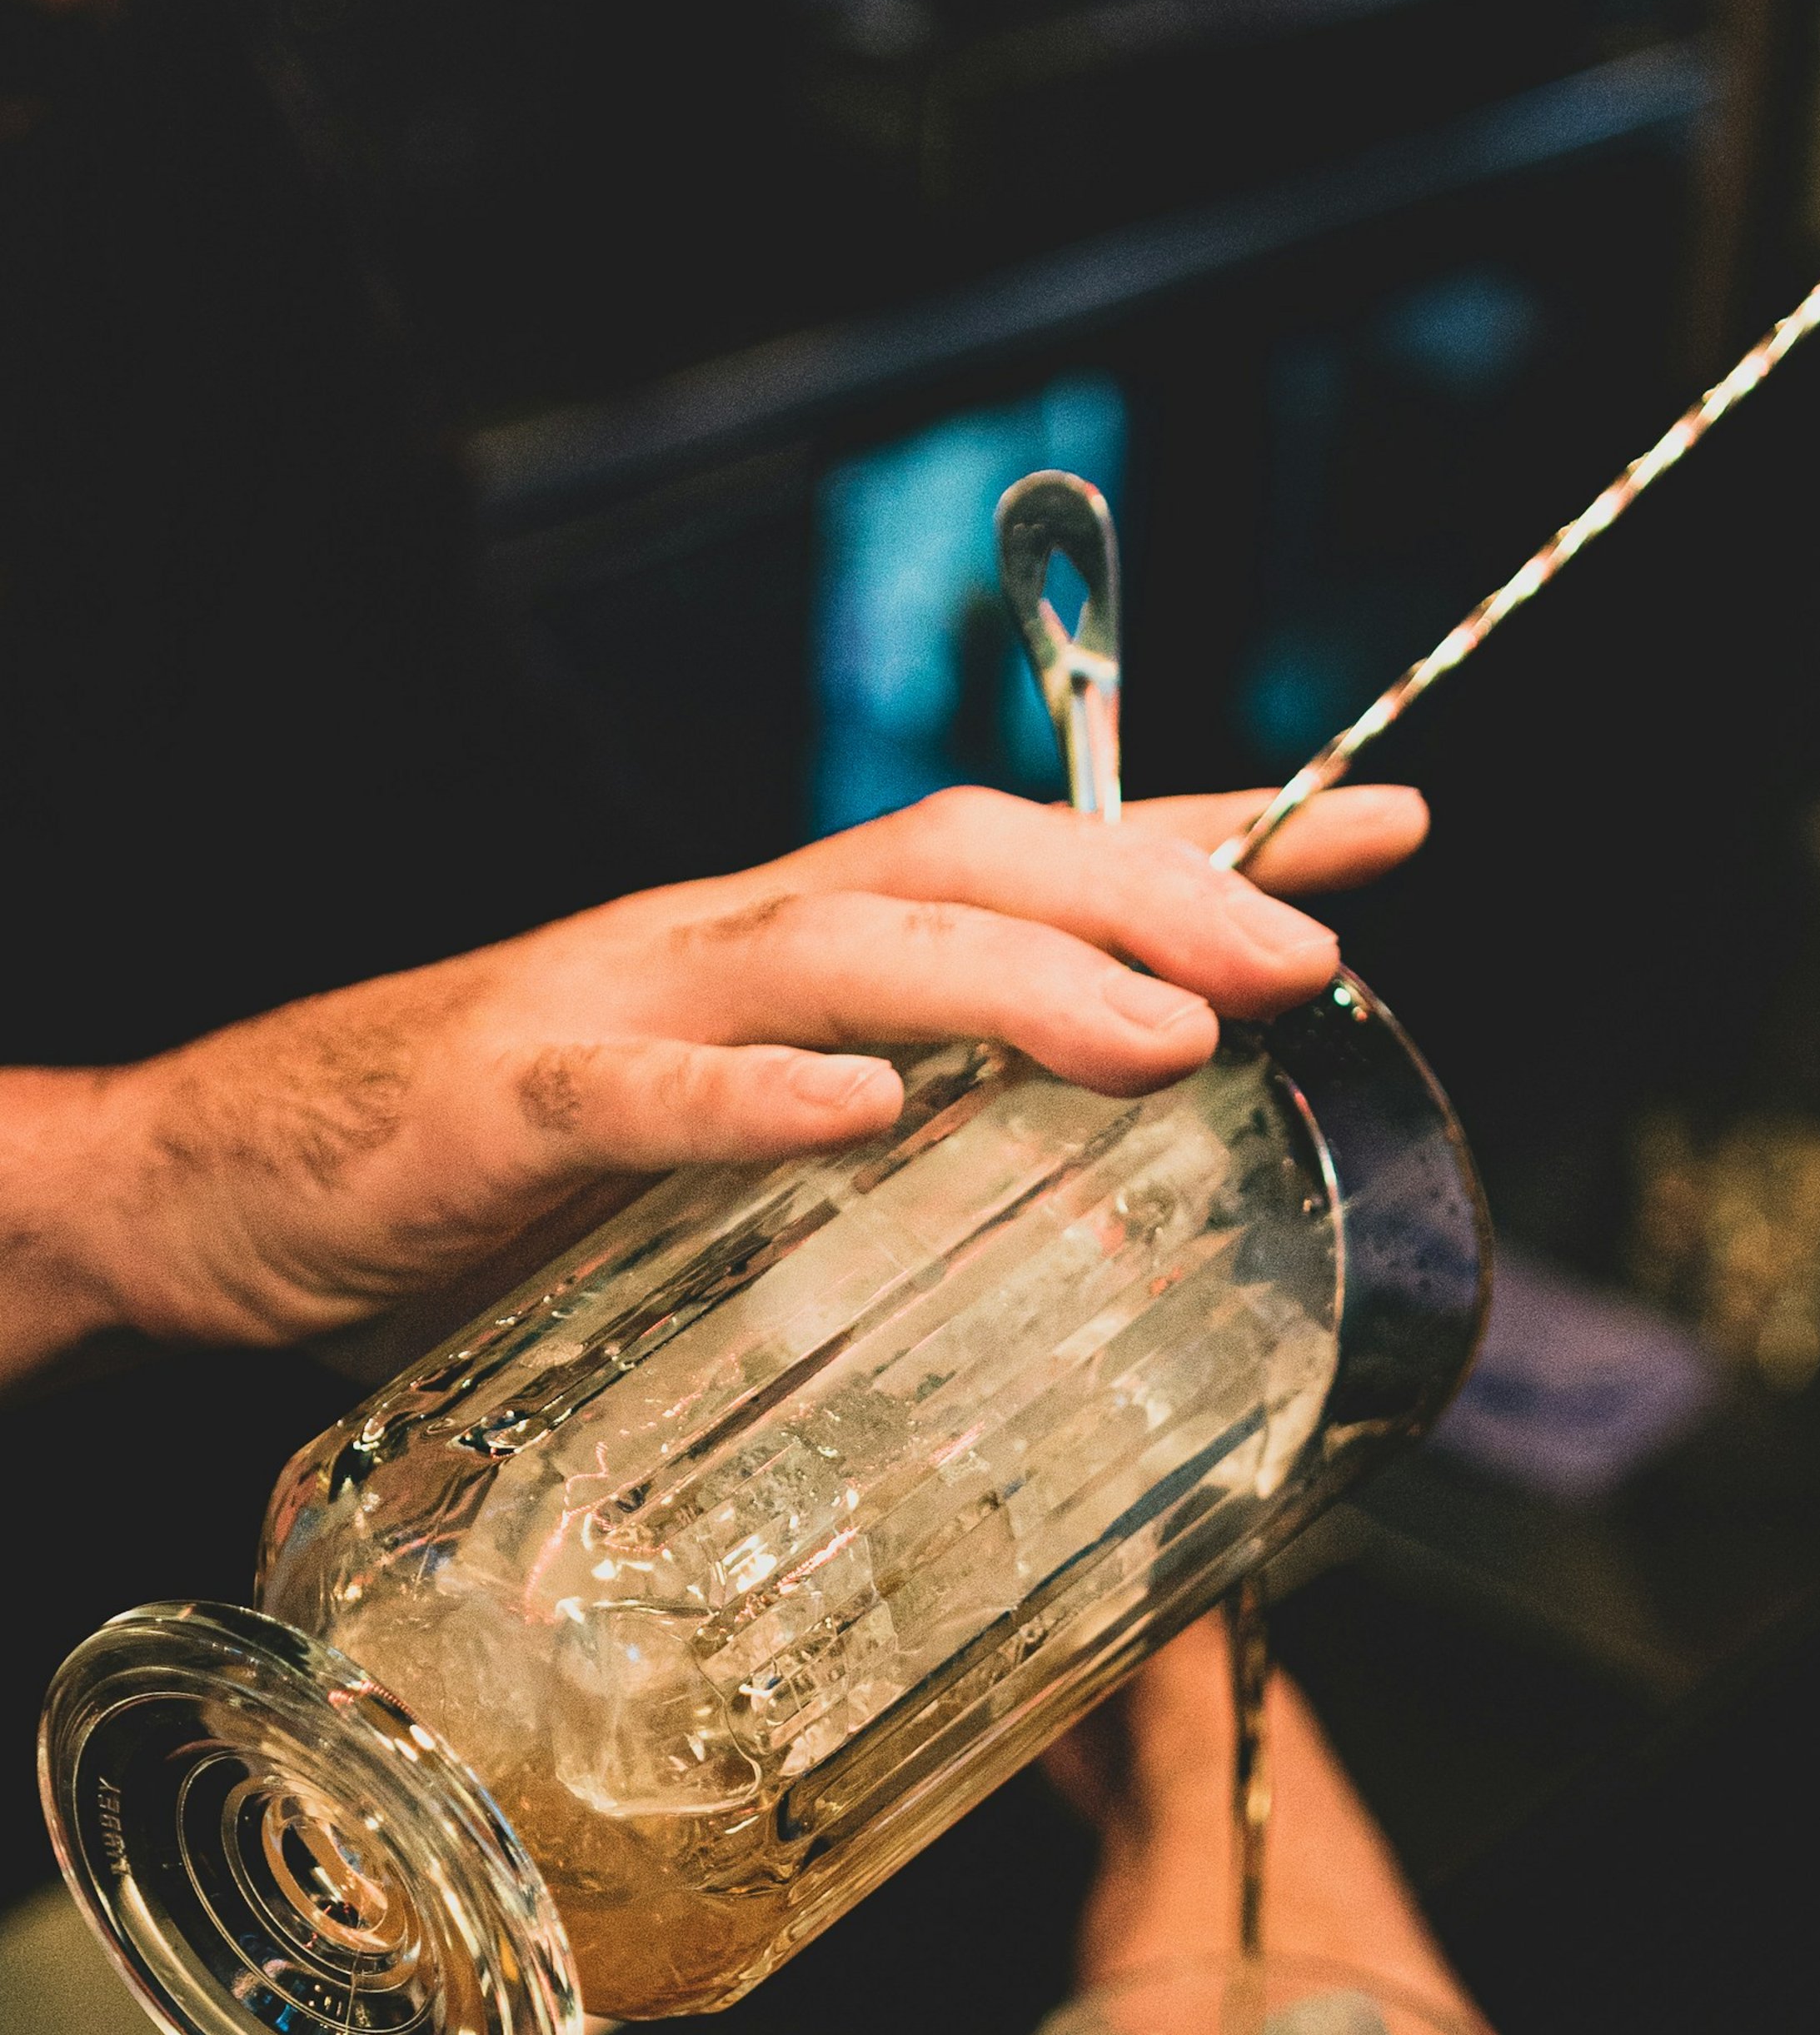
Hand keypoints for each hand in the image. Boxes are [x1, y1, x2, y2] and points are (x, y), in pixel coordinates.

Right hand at [0, 782, 1423, 1389]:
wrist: (224, 1180)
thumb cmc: (491, 1170)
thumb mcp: (718, 1150)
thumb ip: (864, 1151)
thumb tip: (1053, 1204)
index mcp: (786, 952)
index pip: (1025, 855)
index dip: (1202, 833)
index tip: (1380, 830)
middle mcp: (718, 943)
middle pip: (957, 865)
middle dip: (1146, 898)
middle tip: (1308, 953)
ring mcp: (606, 1007)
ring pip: (833, 951)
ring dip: (1012, 982)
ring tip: (1165, 1031)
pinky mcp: (495, 1110)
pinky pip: (636, 1096)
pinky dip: (753, 1101)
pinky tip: (865, 1116)